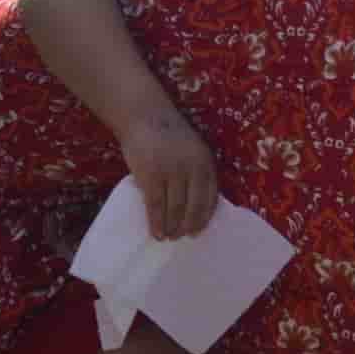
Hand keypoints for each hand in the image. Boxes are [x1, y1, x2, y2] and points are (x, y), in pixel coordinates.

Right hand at [122, 111, 220, 240]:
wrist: (144, 115)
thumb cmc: (167, 135)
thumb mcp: (191, 150)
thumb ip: (195, 172)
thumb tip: (192, 207)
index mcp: (206, 162)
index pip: (210, 197)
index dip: (204, 218)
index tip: (197, 231)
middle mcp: (192, 168)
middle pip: (193, 207)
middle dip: (187, 226)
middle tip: (181, 237)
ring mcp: (172, 172)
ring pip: (175, 209)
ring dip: (171, 228)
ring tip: (167, 237)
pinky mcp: (151, 176)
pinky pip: (156, 206)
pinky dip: (156, 223)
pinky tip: (155, 233)